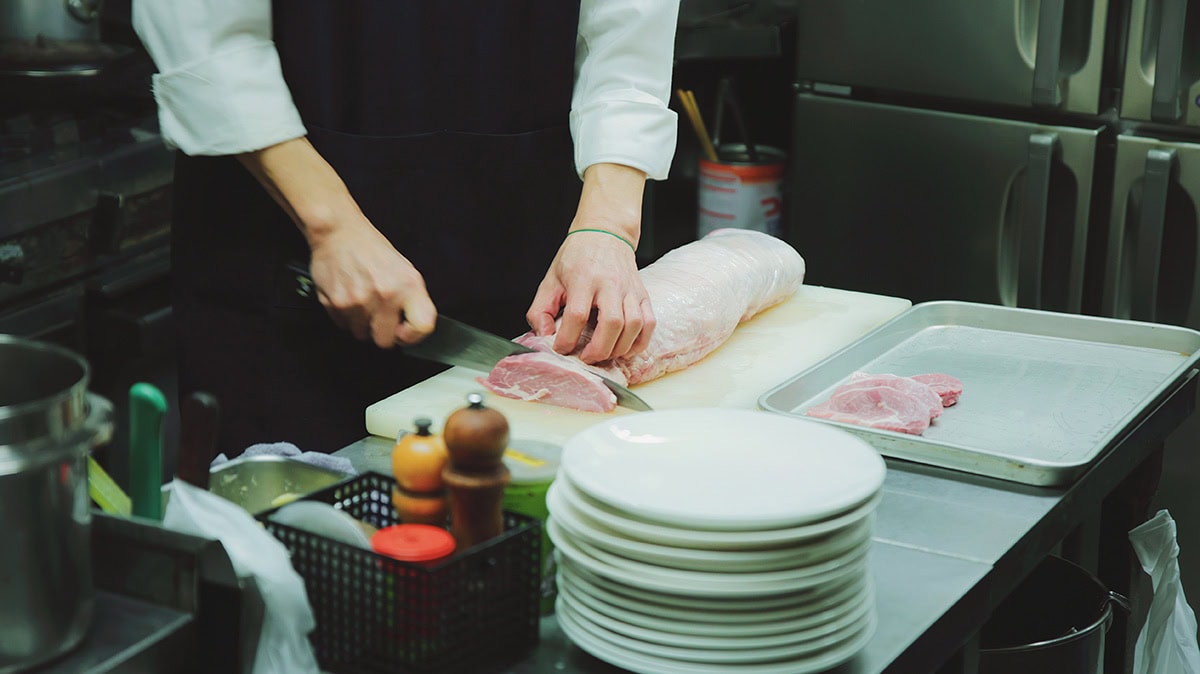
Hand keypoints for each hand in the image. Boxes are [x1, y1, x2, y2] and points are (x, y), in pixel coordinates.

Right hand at [309, 220, 435, 347]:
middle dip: (381, 331)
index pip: (422, 326)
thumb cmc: (371, 249)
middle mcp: (385, 294)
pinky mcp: (336, 303)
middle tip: (378, 314)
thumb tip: (411, 329)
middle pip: (384, 341)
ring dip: (361, 322)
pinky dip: (345, 315)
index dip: (413, 336)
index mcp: (408, 285)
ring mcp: (359, 301)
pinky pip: (342, 325)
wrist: (339, 232)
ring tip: (361, 298)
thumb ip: (411, 300)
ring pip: (361, 334)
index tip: (404, 331)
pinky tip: (348, 295)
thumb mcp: (404, 269)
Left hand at [527, 163, 655, 362]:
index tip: (561, 348)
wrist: (605, 234)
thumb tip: (545, 336)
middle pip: (611, 323)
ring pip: (633, 325)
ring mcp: (630, 290)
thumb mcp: (550, 280)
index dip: (567, 338)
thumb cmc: (576, 258)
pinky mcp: (643, 295)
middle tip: (586, 358)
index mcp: (584, 279)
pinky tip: (625, 349)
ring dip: (619, 348)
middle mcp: (610, 284)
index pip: (577, 315)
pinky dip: (640, 342)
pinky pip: (649, 323)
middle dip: (599, 349)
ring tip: (604, 354)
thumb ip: (540, 310)